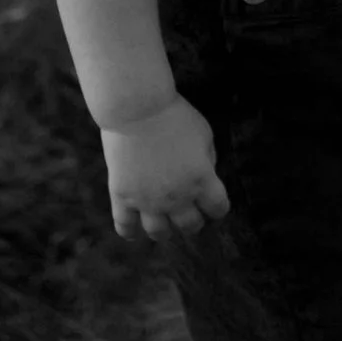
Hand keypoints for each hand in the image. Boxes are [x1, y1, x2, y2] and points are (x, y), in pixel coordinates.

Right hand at [101, 96, 229, 241]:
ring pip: (160, 233)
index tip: (213, 203)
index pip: (218, 209)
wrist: (137, 107)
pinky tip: (133, 231)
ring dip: (165, 231)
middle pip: (190, 225)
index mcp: (202, 180)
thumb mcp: (204, 134)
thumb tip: (205, 176)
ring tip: (163, 223)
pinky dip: (130, 232)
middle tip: (189, 213)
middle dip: (193, 221)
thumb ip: (207, 160)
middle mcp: (177, 197)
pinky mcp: (123, 196)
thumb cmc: (174, 115)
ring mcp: (148, 200)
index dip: (217, 207)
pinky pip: (125, 226)